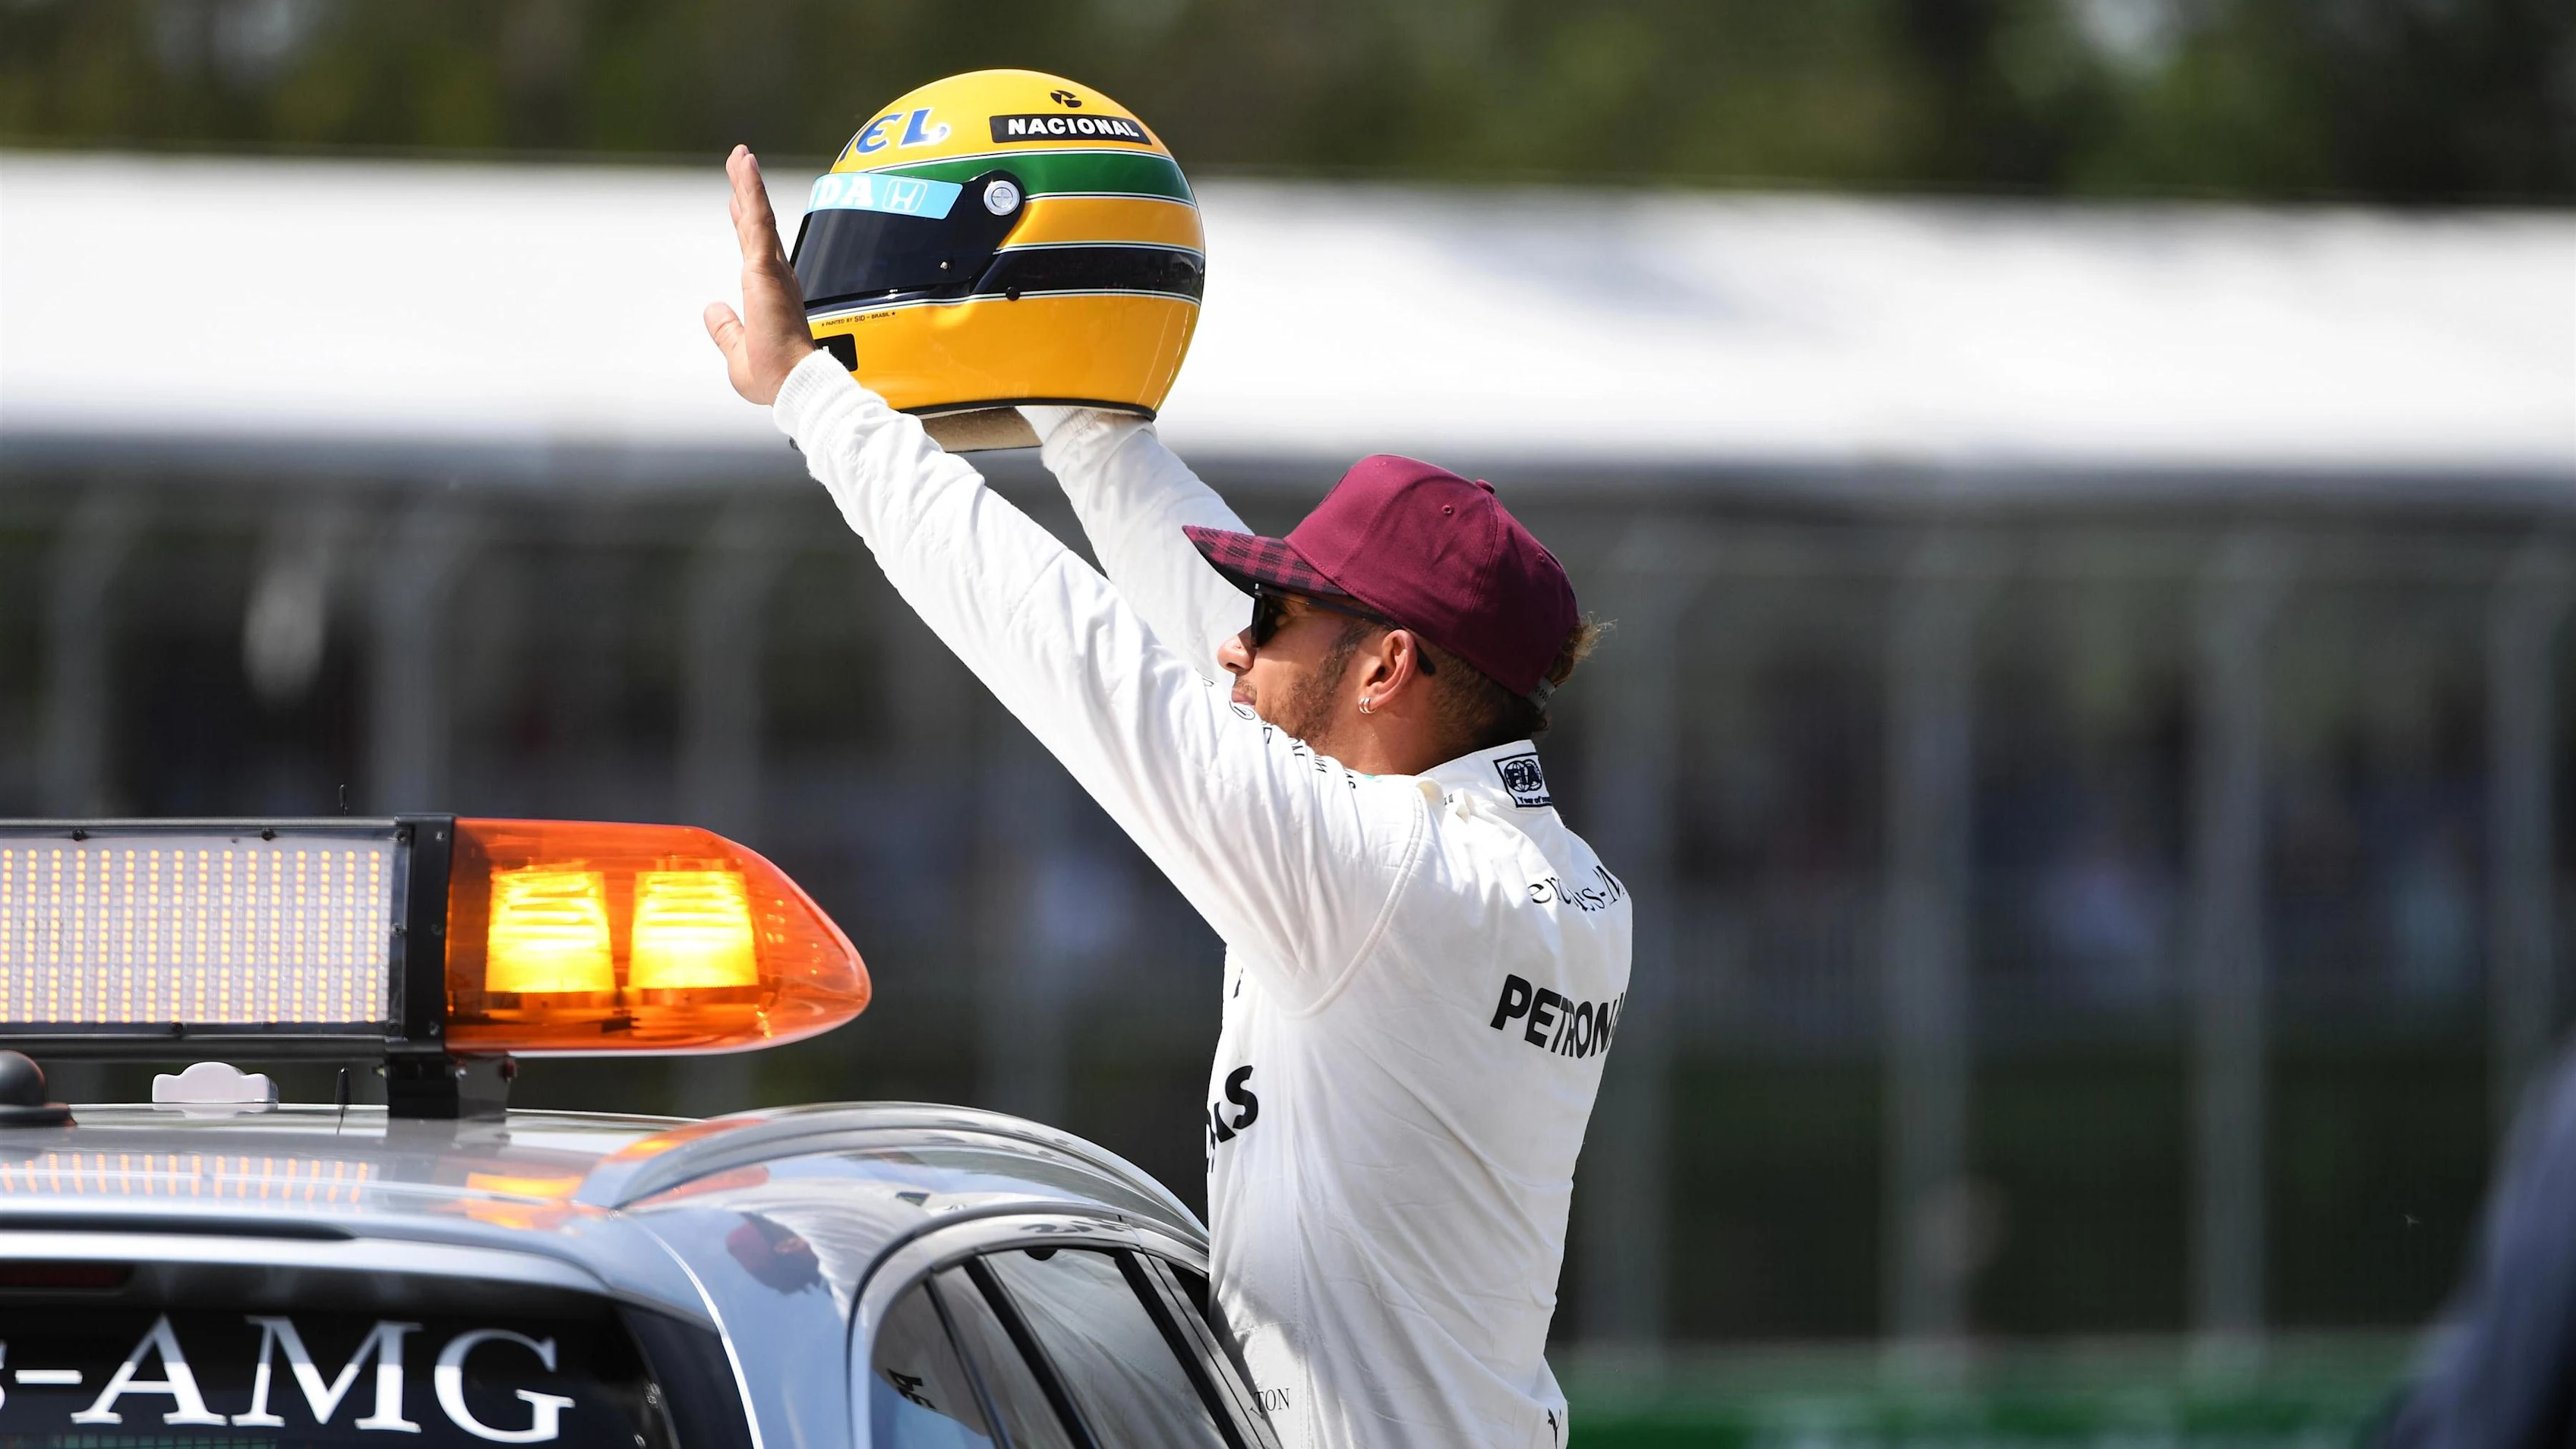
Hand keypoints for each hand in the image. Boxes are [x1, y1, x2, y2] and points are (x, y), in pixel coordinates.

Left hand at [704, 145, 818, 405]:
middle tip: (740, 161)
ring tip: (740, 154)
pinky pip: (758, 219)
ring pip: (757, 215)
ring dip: (747, 183)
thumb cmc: (777, 378)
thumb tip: (712, 309)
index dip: (745, 222)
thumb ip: (725, 329)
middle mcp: (776, 278)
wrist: (796, 385)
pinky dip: (751, 191)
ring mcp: (772, 271)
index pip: (754, 249)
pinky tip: (745, 166)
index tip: (738, 200)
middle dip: (746, 191)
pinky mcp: (766, 269)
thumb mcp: (737, 353)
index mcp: (770, 295)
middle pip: (756, 224)